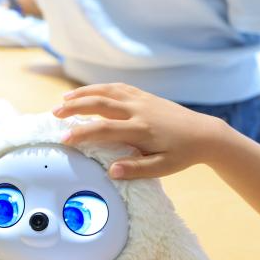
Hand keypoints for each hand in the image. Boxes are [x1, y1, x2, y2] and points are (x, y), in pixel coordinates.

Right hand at [52, 83, 227, 178]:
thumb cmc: (183, 154)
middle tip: (55, 114)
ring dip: (83, 94)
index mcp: (141, 130)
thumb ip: (137, 170)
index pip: (104, 129)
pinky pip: (118, 88)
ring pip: (107, 91)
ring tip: (64, 100)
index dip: (82, 133)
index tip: (63, 139)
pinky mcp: (145, 96)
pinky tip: (89, 93)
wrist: (205, 134)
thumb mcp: (164, 168)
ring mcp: (142, 100)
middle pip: (100, 103)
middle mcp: (139, 111)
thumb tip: (112, 171)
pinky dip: (100, 88)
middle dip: (74, 107)